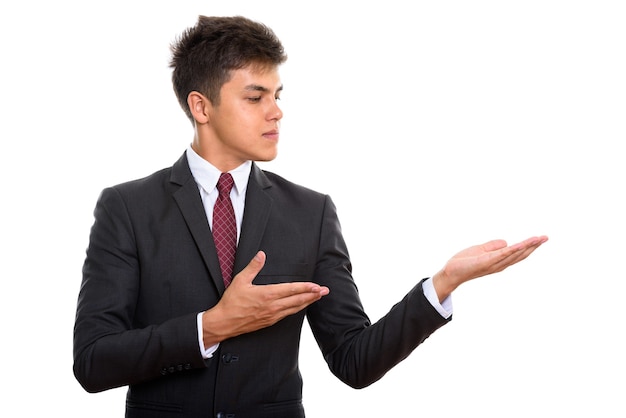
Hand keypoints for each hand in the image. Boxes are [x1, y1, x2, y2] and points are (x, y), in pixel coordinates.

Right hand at [202, 251, 328, 345]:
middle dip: (313, 295)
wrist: (224, 323)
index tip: (316, 285)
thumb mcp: (240, 280)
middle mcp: (272, 306)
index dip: (305, 287)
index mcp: (267, 295)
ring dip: (308, 302)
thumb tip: (261, 255)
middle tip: (325, 291)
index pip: (291, 290)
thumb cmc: (231, 302)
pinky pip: (287, 314)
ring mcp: (272, 316)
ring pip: (295, 309)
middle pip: (297, 300)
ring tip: (317, 297)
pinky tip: (301, 306)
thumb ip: (253, 267)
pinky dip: (297, 309)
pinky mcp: (270, 322)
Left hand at [432, 235, 547, 301]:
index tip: (540, 239)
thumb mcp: (481, 250)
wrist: (451, 272)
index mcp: (499, 261)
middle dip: (534, 246)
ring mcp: (494, 264)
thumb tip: (506, 242)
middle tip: (546, 238)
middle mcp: (500, 264)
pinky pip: (503, 254)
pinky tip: (523, 243)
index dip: (529, 247)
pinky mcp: (487, 261)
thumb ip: (493, 246)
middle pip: (520, 255)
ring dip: (528, 246)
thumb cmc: (464, 263)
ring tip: (539, 239)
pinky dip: (514, 249)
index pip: (517, 254)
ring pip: (515, 254)